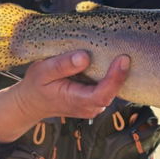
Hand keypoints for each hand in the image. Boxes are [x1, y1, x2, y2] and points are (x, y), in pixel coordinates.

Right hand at [0, 51, 129, 143]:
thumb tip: (84, 57)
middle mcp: (89, 107)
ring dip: (118, 74)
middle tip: (127, 50)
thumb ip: (62, 65)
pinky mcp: (95, 100)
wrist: (32, 102)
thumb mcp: (42, 71)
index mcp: (76, 101)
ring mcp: (93, 106)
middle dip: (121, 73)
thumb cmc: (36, 86)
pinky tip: (113, 60)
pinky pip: (108, 88)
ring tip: (122, 52)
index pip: (102, 94)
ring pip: (112, 91)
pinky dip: (112, 75)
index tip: (123, 59)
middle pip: (112, 92)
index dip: (115, 78)